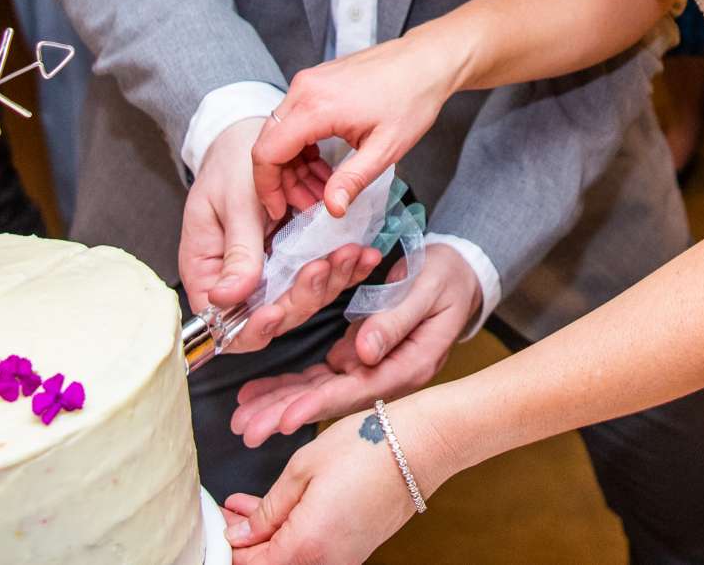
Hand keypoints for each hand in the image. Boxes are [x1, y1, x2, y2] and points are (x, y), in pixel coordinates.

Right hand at [180, 118, 383, 352]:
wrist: (251, 137)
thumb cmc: (230, 163)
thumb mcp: (235, 203)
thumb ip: (238, 250)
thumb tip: (227, 298)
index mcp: (208, 269)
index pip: (224, 322)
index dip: (250, 327)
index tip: (276, 312)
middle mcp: (240, 278)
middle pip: (271, 313)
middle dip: (303, 296)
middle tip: (325, 267)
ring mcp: (272, 270)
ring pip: (303, 296)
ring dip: (331, 281)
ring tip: (351, 254)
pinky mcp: (297, 257)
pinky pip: (322, 272)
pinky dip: (345, 266)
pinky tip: (365, 254)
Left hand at [224, 396, 454, 563]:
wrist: (420, 446)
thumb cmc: (365, 447)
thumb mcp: (302, 469)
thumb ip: (267, 509)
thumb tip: (240, 534)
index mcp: (305, 546)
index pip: (250, 564)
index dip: (229, 545)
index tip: (220, 521)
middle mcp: (325, 563)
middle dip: (245, 542)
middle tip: (232, 510)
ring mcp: (344, 559)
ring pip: (291, 559)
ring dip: (268, 538)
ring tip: (251, 506)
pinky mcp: (355, 549)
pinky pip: (314, 551)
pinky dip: (292, 535)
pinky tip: (283, 509)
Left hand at [230, 245, 480, 445]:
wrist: (460, 275)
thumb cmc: (448, 277)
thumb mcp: (428, 288)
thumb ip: (395, 319)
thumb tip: (364, 352)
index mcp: (411, 364)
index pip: (359, 389)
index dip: (319, 404)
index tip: (285, 418)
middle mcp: (389, 375)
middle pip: (333, 399)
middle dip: (287, 413)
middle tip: (247, 428)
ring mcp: (374, 369)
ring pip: (321, 391)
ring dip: (281, 403)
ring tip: (243, 418)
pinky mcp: (361, 359)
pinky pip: (321, 376)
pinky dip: (291, 385)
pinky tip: (260, 394)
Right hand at [255, 31, 466, 220]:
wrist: (427, 60)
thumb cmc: (412, 97)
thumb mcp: (386, 148)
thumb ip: (353, 179)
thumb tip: (332, 208)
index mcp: (315, 106)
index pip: (267, 152)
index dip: (267, 187)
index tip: (281, 210)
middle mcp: (304, 89)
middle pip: (269, 144)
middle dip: (283, 181)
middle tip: (309, 204)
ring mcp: (308, 83)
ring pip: (280, 133)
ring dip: (294, 166)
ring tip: (322, 189)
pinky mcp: (316, 82)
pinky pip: (294, 120)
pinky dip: (302, 147)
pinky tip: (324, 166)